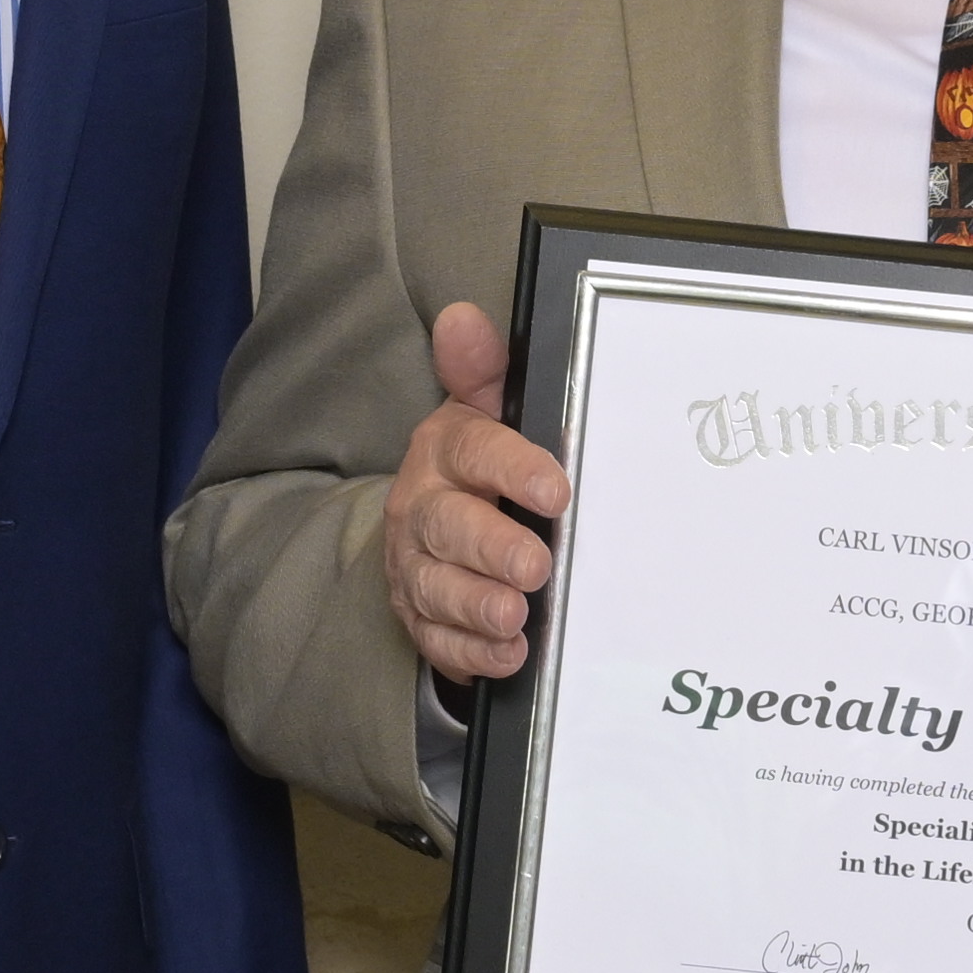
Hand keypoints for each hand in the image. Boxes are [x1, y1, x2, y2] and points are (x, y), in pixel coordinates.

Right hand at [384, 303, 574, 682]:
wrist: (436, 529)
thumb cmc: (480, 467)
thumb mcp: (484, 411)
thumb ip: (482, 370)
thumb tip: (462, 318)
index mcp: (444, 451)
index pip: (473, 451)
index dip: (512, 469)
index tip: (556, 491)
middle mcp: (422, 508)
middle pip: (450, 526)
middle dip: (492, 549)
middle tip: (535, 566)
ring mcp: (417, 566)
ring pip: (438, 587)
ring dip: (477, 605)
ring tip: (515, 616)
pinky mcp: (420, 616)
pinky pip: (437, 639)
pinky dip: (470, 652)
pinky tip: (507, 654)